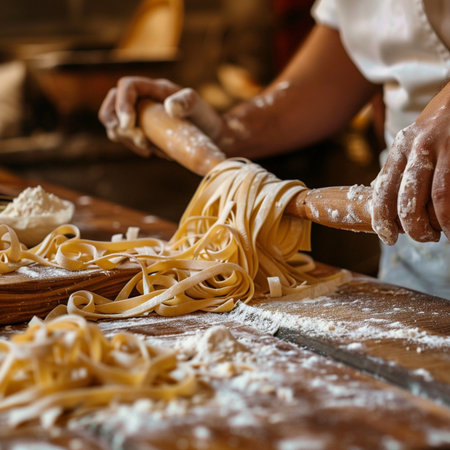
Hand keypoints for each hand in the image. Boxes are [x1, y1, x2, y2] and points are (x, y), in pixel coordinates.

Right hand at [98, 76, 224, 157]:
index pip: (126, 86)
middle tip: (140, 140)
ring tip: (149, 149)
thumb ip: (187, 102)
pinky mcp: (142, 130)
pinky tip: (151, 152)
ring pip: (116, 124)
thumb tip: (170, 106)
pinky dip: (133, 146)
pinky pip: (126, 138)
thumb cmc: (205, 118)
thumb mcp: (199, 107)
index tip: (128, 125)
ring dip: (126, 139)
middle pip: (111, 104)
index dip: (122, 104)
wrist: (211, 135)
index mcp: (155, 88)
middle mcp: (143, 99)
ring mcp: (140, 115)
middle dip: (116, 123)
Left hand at [372, 82, 449, 244]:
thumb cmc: (445, 120)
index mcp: (402, 146)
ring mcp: (446, 147)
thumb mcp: (416, 137)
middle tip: (423, 237)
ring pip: (437, 198)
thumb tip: (379, 191)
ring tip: (443, 234)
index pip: (383, 191)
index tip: (387, 237)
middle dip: (413, 228)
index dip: (382, 220)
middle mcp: (420, 146)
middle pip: (407, 200)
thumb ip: (400, 164)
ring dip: (439, 224)